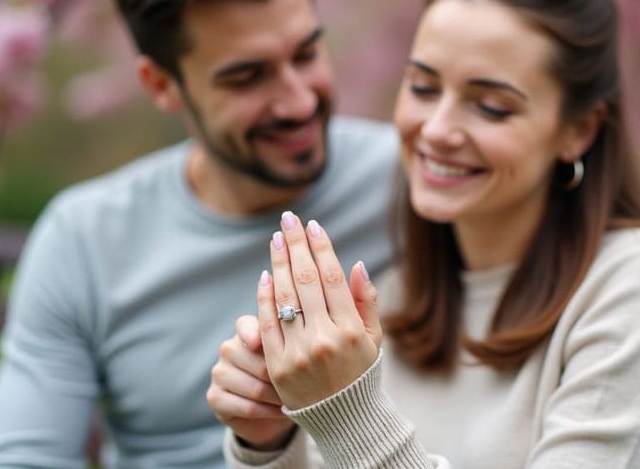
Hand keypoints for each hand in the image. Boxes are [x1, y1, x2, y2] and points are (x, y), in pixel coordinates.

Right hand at [206, 315, 295, 449]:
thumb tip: (297, 337)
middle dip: (281, 377)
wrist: (270, 409)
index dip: (253, 333)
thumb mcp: (289, 356)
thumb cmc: (285, 374)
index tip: (260, 343)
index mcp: (245, 331)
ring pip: (254, 388)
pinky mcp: (215, 397)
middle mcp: (228, 349)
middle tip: (302, 386)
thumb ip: (289, 343)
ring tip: (294, 399)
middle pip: (257, 363)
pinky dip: (267, 412)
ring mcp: (219, 373)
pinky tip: (280, 411)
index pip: (245, 326)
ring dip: (277, 397)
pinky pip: (246, 407)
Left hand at [258, 211, 380, 409]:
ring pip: (285, 297)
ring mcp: (299, 352)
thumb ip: (367, 300)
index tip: (313, 226)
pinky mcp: (278, 365)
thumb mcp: (374, 338)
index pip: (332, 278)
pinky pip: (268, 323)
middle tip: (289, 220)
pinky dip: (265, 297)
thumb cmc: (360, 371)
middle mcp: (325, 338)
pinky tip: (266, 274)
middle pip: (306, 280)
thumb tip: (355, 264)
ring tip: (276, 239)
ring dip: (279, 263)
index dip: (321, 248)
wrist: (342, 419)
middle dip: (296, 245)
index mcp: (351, 330)